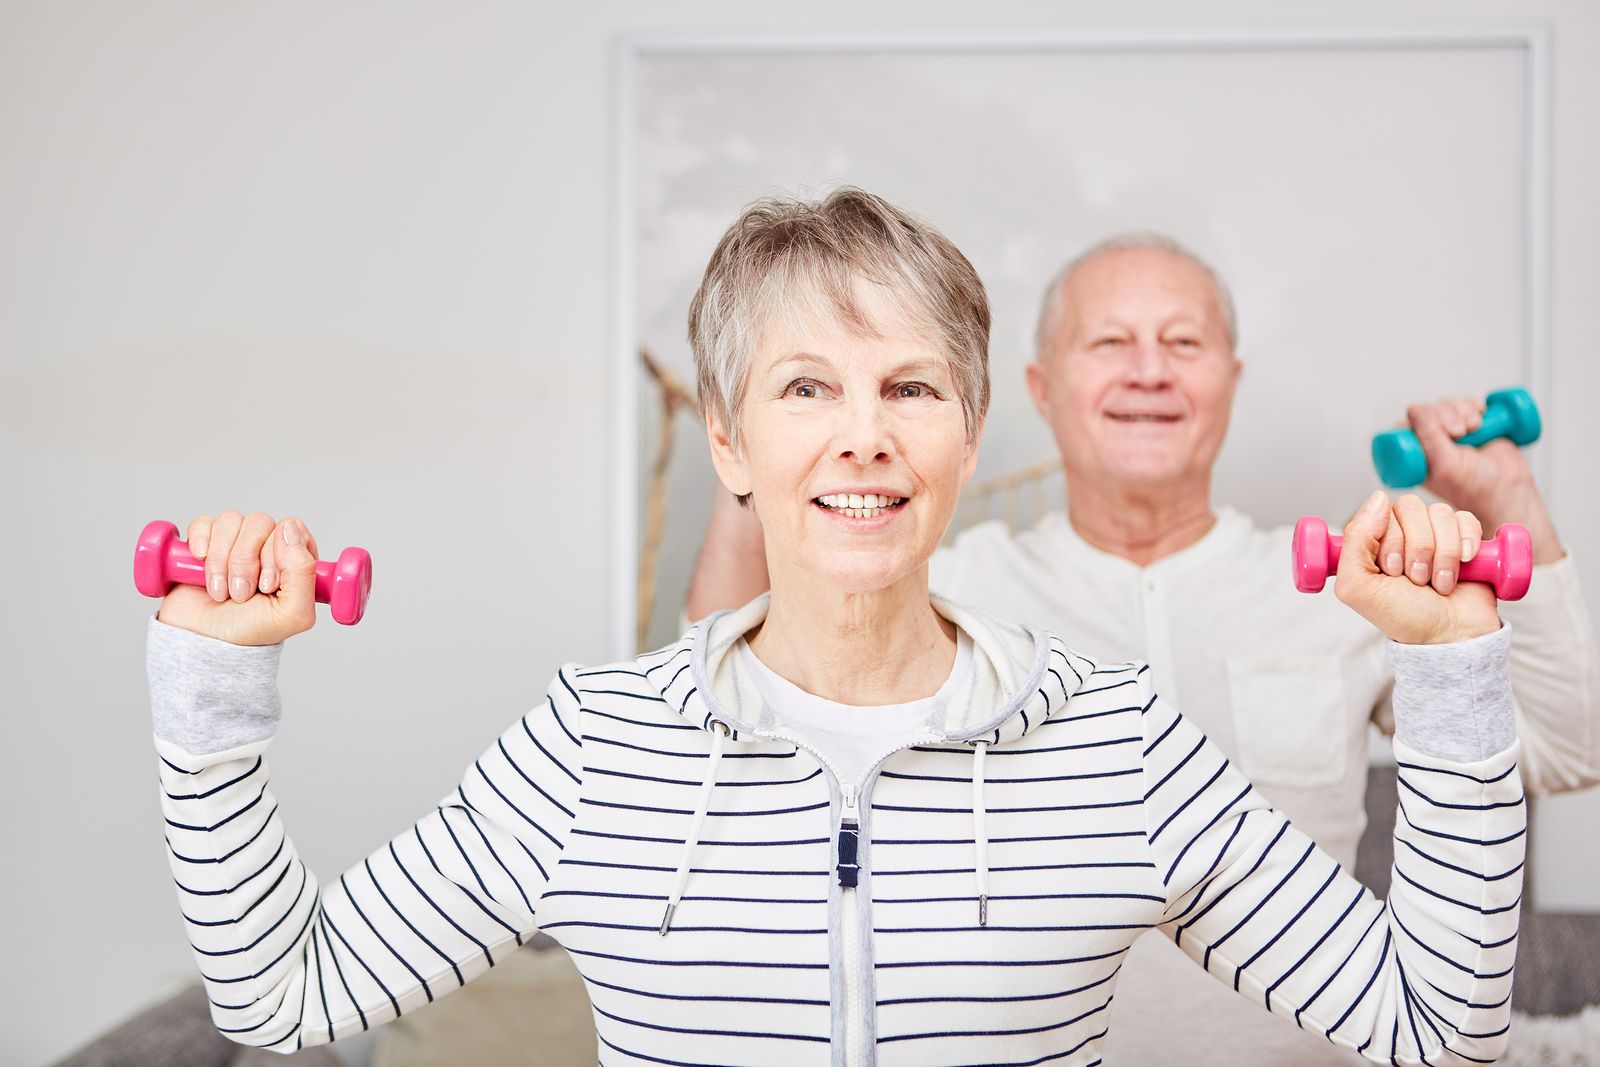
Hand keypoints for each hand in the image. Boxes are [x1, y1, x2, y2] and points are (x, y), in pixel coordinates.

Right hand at [155, 510, 320, 645]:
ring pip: (231, 521)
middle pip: (260, 522)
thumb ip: (304, 572)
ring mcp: (236, 541)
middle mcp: (267, 545)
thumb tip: (289, 530)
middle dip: (245, 562)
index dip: (277, 555)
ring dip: (221, 561)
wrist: (204, 642)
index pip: (292, 529)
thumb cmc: (250, 630)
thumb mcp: (292, 613)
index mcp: (295, 559)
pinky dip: (201, 544)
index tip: (267, 586)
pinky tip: (200, 565)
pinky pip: (204, 523)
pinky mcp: (205, 541)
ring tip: (221, 592)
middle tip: (241, 594)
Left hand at [1334, 491, 1499, 644]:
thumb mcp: (1358, 587)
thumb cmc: (1403, 616)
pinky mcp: (1464, 537)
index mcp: (1370, 541)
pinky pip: (1465, 519)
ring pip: (1439, 513)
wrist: (1451, 636)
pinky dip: (1466, 544)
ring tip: (1438, 582)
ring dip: (1442, 554)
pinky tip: (1464, 566)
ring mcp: (1434, 533)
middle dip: (1417, 548)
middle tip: (1416, 579)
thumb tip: (1378, 498)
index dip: (1389, 541)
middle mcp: (1401, 533)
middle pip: (1409, 507)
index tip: (1392, 572)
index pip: (1378, 511)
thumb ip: (1354, 541)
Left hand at [1406, 396, 1562, 563]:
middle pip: (1428, 410)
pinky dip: (1474, 406)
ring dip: (1462, 410)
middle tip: (1461, 433)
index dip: (1424, 420)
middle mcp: (1429, 445)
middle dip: (1447, 414)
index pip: (1406, 424)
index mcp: (1414, 457)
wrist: (1510, 490)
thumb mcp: (1447, 464)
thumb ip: (1429, 437)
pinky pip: (1466, 403)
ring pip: (1446, 404)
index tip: (1444, 433)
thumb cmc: (1476, 488)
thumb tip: (1415, 410)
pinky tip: (1482, 420)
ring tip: (1475, 428)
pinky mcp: (1470, 425)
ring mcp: (1450, 434)